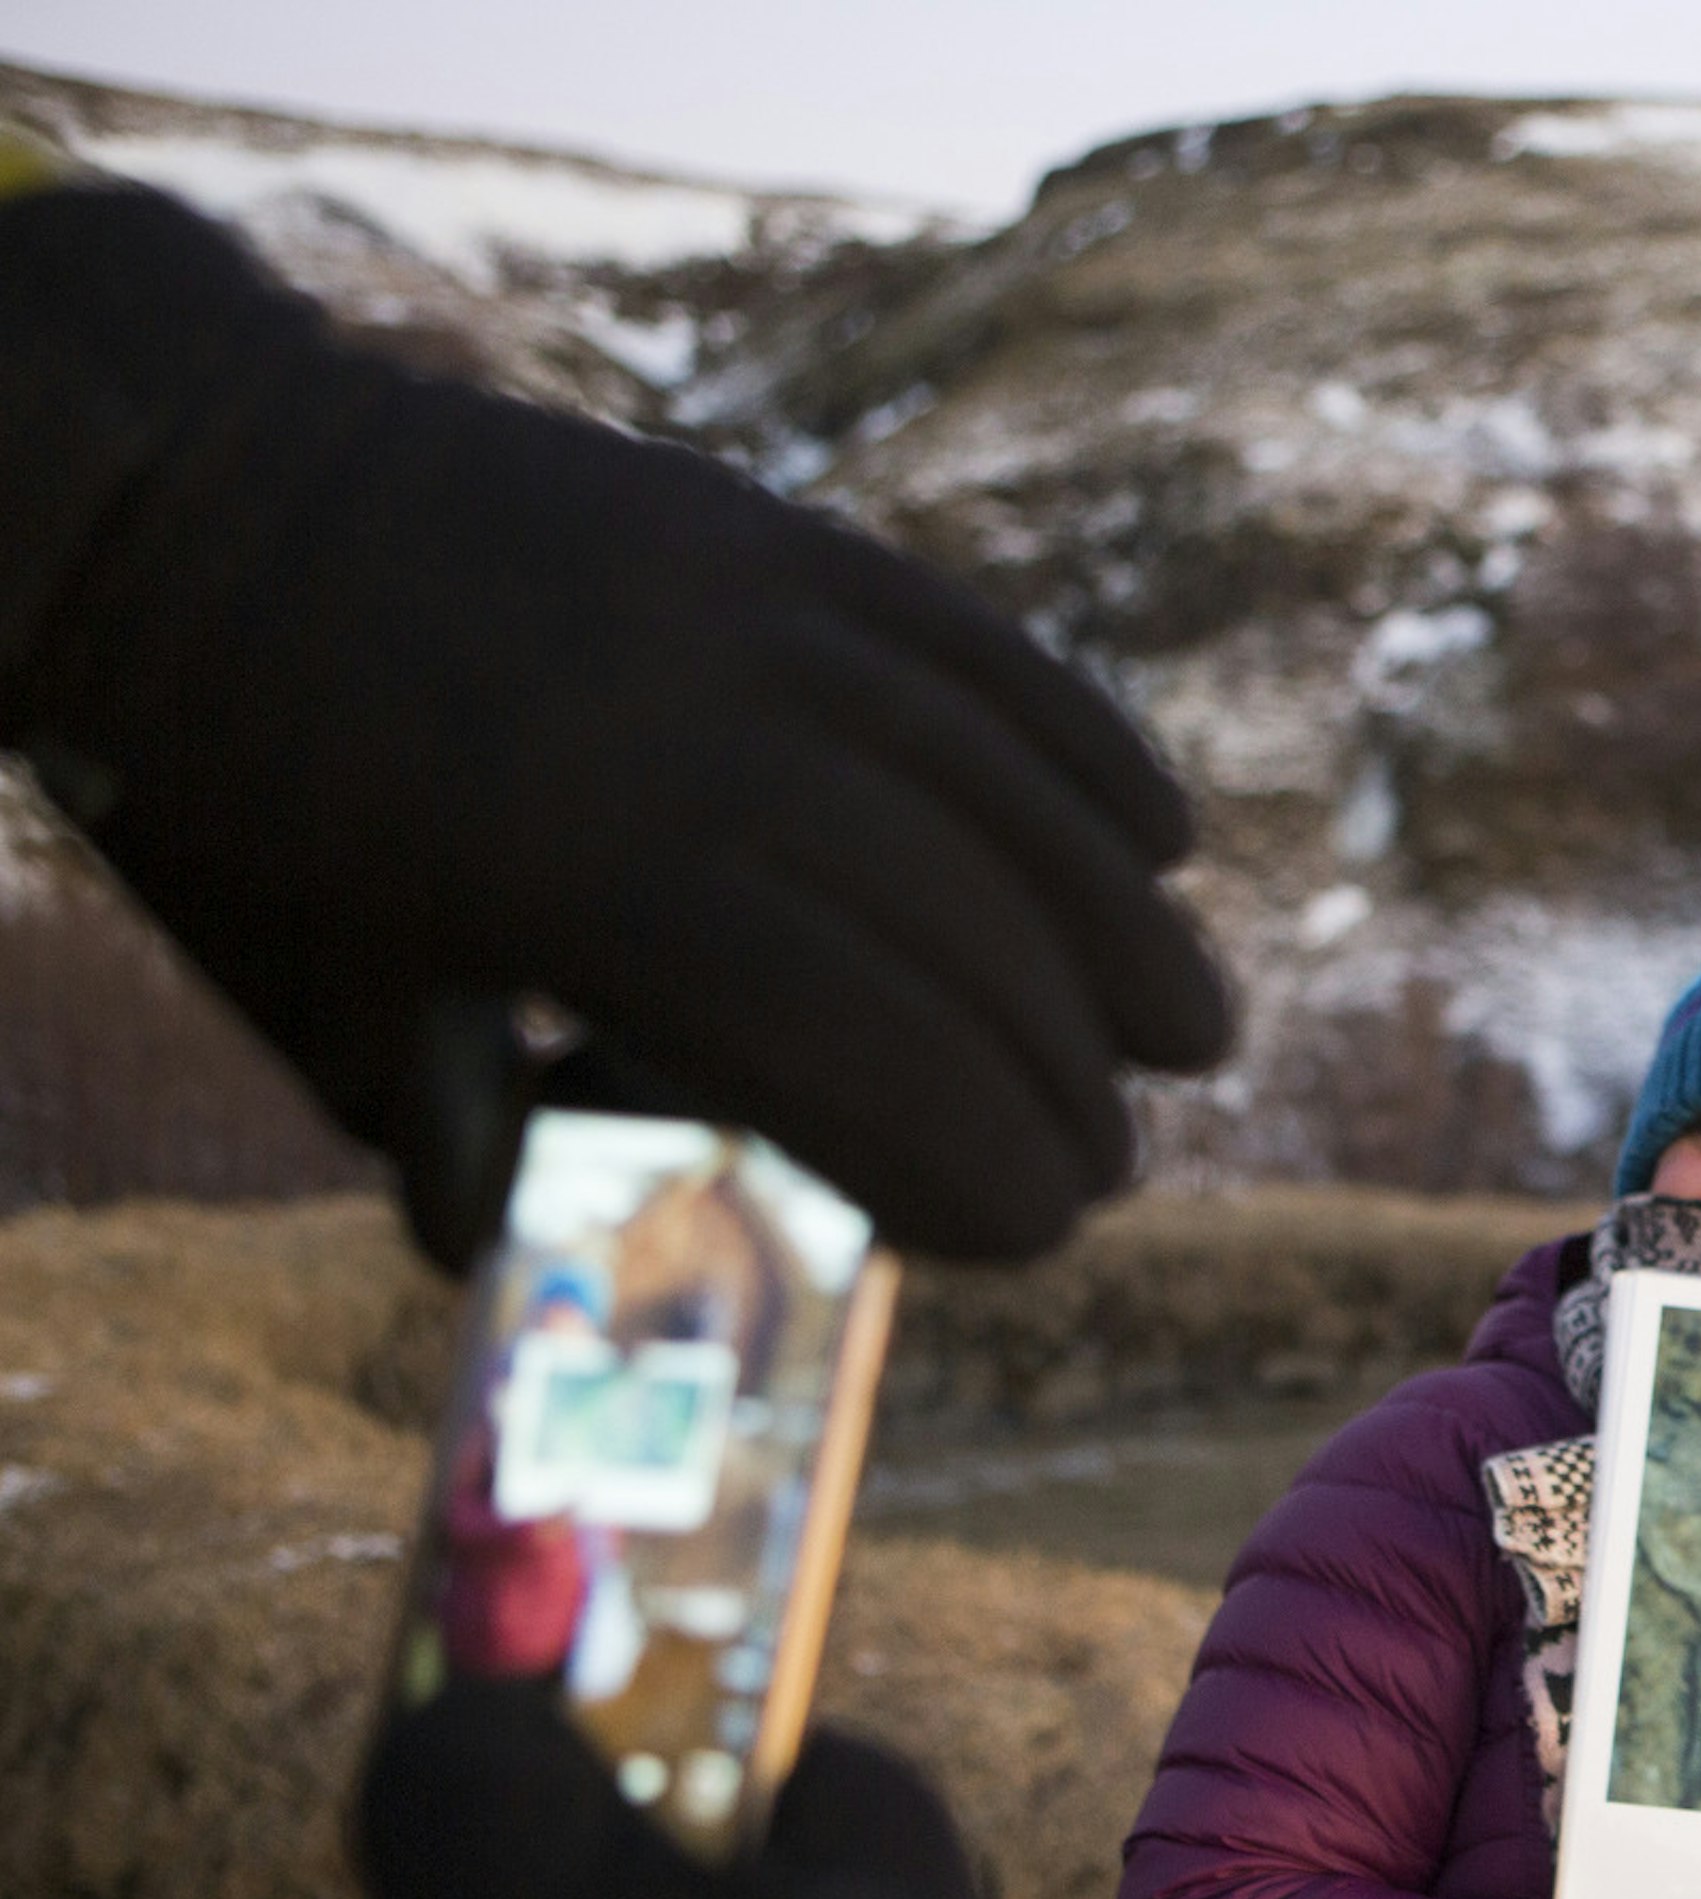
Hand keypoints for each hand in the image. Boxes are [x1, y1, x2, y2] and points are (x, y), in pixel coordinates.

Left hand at [0, 184, 1231, 1267]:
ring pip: (1004, 788)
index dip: (984, 1153)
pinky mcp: (763, 534)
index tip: (1043, 1230)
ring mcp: (749, 617)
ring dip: (1119, 924)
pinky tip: (1165, 831)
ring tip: (1191, 1033)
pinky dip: (1080, 745)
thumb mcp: (329, 1016)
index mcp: (593, 890)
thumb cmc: (234, 803)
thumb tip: (606, 1256)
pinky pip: (972, 647)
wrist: (164, 496)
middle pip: (965, 932)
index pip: (871, 1048)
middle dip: (1064, 1070)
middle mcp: (705, 744)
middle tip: (1111, 1163)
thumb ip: (475, 1145)